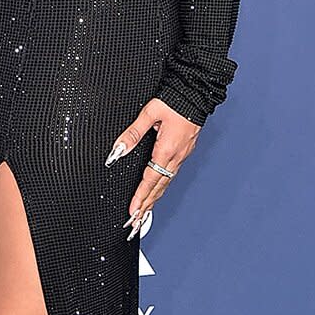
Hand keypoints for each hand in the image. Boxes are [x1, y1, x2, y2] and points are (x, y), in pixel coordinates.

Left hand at [105, 99, 200, 235]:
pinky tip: (157, 192)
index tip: (133, 212)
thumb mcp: (149, 113)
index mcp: (167, 149)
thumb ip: (132, 133)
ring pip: (166, 183)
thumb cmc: (175, 100)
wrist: (197, 92)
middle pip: (159, 187)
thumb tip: (118, 151)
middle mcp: (176, 156)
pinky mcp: (184, 151)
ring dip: (154, 199)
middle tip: (135, 222)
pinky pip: (171, 175)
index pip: (150, 180)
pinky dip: (162, 187)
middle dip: (146, 206)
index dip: (141, 198)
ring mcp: (182, 155)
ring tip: (144, 214)